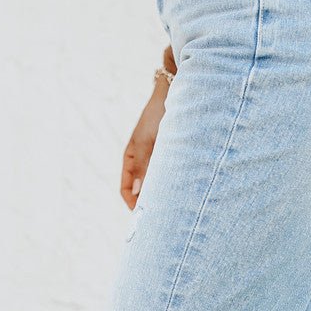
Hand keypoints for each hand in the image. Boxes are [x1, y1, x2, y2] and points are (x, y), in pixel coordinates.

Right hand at [120, 75, 168, 209]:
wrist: (176, 90)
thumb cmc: (159, 113)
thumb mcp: (149, 141)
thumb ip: (144, 166)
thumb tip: (137, 193)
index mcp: (131, 158)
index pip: (126, 190)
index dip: (132, 205)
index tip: (143, 217)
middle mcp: (142, 160)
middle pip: (141, 191)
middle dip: (149, 205)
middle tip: (162, 220)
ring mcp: (156, 158)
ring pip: (157, 184)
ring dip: (162, 196)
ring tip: (175, 208)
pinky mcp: (171, 154)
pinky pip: (169, 175)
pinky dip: (173, 185)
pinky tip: (185, 191)